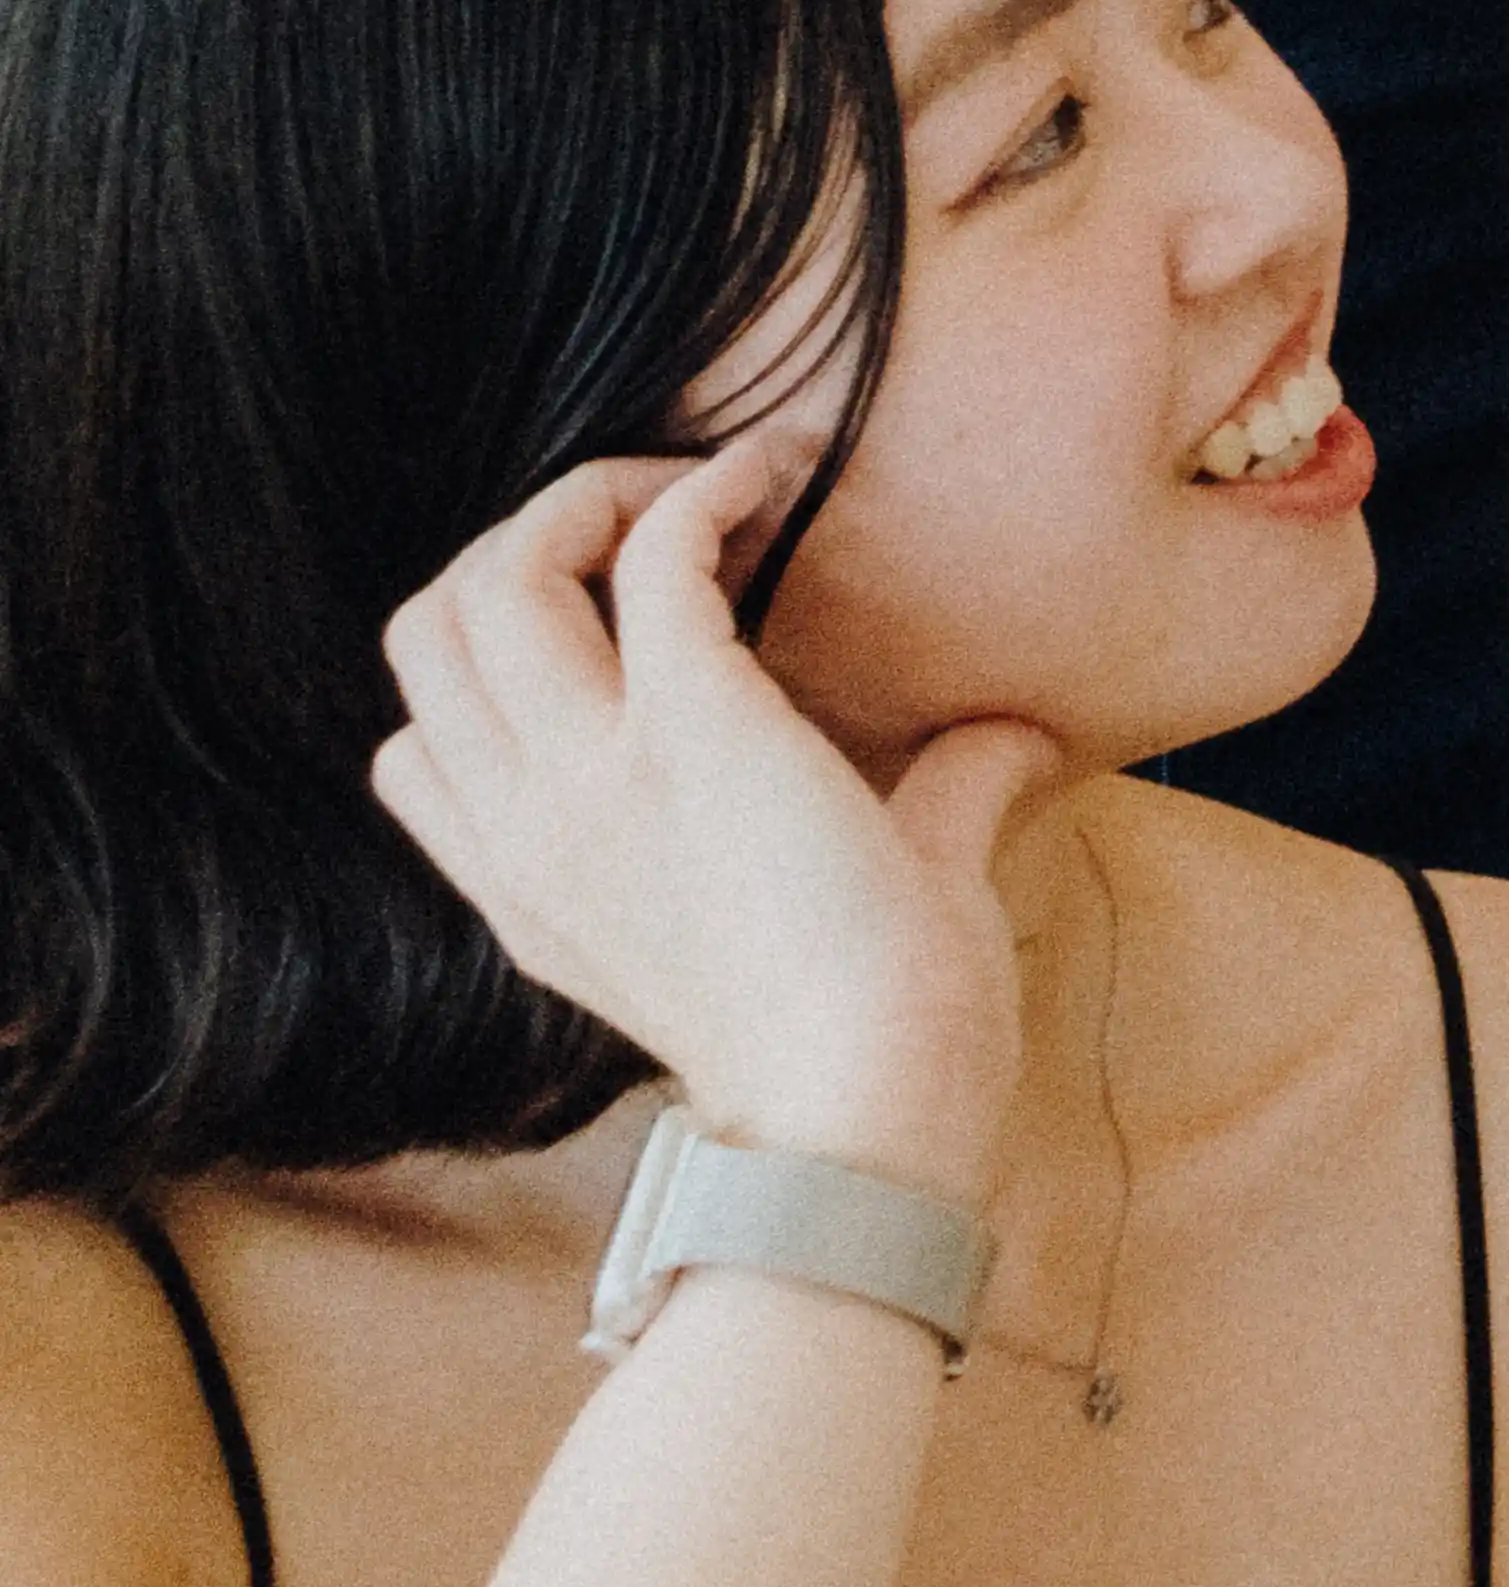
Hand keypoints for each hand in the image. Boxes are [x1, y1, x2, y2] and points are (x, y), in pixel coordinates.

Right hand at [366, 422, 1068, 1210]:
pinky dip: (699, 493)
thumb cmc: (879, 1037)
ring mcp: (591, 780)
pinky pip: (647, 559)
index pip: (419, 751)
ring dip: (587, 505)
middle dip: (519, 548)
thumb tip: (1010, 742)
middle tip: (652, 525)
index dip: (491, 665)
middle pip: (428, 635)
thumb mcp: (861, 908)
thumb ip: (930, 808)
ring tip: (702, 490)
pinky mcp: (688, 729)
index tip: (617, 620)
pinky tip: (773, 477)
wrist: (877, 1108)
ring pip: (487, 584)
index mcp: (539, 889)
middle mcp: (534, 831)